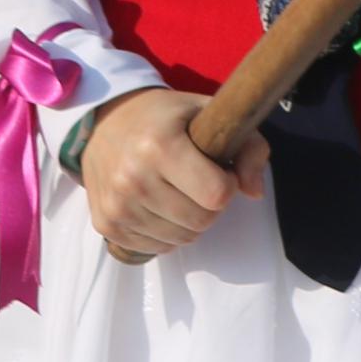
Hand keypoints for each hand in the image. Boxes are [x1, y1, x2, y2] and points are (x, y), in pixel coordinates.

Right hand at [81, 86, 262, 260]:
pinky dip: (167, 233)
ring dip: (190, 221)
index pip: (217, 194)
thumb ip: (250, 148)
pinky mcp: (105, 225)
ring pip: (181, 239)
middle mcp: (132, 178)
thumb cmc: (166, 118)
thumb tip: (255, 192)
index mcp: (160, 146)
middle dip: (211, 205)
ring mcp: (116, 205)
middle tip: (200, 182)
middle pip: (201, 221)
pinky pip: (157, 248)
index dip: (228, 183)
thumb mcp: (211, 113)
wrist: (105, 123)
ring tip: (179, 191)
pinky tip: (161, 205)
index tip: (220, 168)